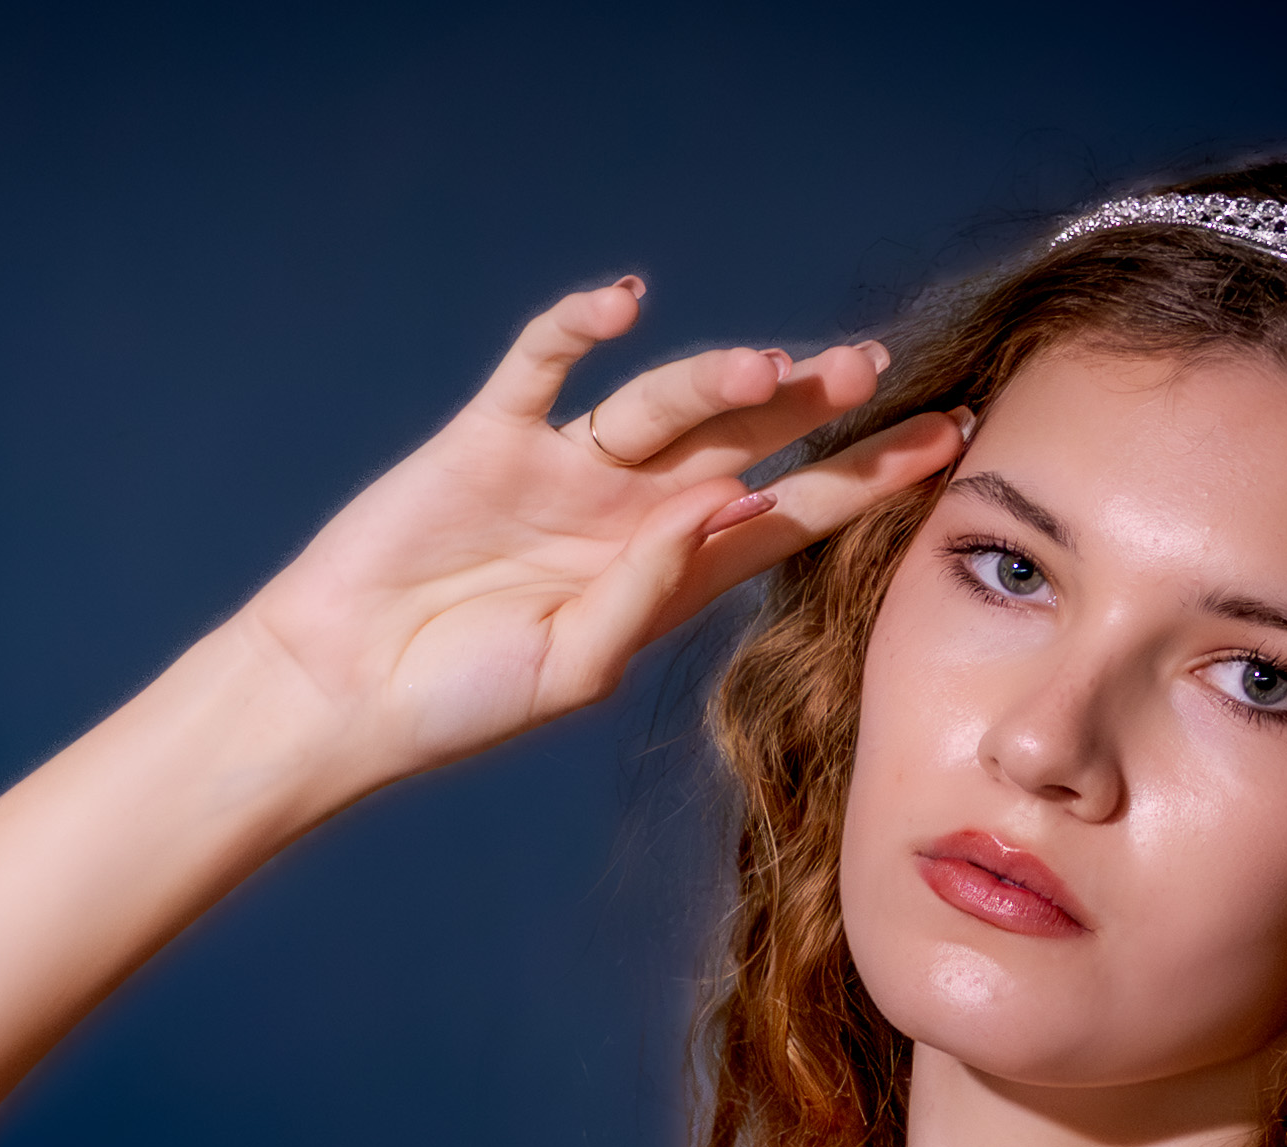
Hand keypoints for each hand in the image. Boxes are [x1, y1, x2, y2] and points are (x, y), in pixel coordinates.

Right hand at [234, 277, 969, 790]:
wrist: (339, 691)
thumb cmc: (458, 706)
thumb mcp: (574, 671)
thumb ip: (648, 593)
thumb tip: (721, 507)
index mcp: (669, 575)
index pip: (791, 515)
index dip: (867, 480)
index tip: (946, 445)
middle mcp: (631, 512)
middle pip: (746, 443)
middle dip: (812, 408)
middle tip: (872, 367)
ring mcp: (563, 469)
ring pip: (662, 402)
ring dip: (713, 378)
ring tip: (768, 369)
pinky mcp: (488, 439)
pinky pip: (544, 366)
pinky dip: (580, 326)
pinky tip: (624, 300)